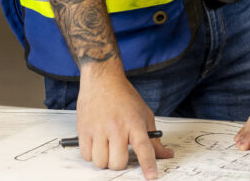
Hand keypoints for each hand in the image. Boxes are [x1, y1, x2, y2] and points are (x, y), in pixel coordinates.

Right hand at [74, 63, 172, 178]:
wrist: (103, 79)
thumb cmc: (124, 97)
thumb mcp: (144, 114)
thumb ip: (154, 138)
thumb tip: (165, 154)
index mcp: (134, 123)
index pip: (143, 147)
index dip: (148, 164)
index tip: (151, 176)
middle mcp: (116, 127)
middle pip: (118, 162)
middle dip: (120, 162)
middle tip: (120, 151)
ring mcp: (99, 129)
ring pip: (101, 162)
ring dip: (105, 160)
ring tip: (107, 146)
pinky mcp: (84, 130)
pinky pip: (87, 156)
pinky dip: (92, 154)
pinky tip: (97, 143)